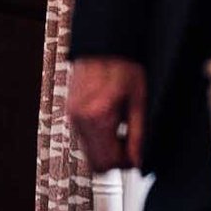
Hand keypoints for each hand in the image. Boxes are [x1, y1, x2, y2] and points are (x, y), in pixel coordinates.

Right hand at [68, 57, 147, 171]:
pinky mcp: (71, 111)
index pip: (107, 163)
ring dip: (106, 149)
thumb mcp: (138, 102)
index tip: (135, 155)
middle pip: (94, 163)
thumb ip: (138, 134)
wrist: (103, 46)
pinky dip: (98, 138)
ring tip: (121, 130)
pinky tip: (111, 123)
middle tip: (130, 146)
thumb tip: (137, 159)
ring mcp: (73, 116)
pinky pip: (84, 137)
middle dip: (114, 160)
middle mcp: (80, 120)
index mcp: (98, 117)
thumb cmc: (122, 66)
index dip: (125, 164)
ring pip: (88, 152)